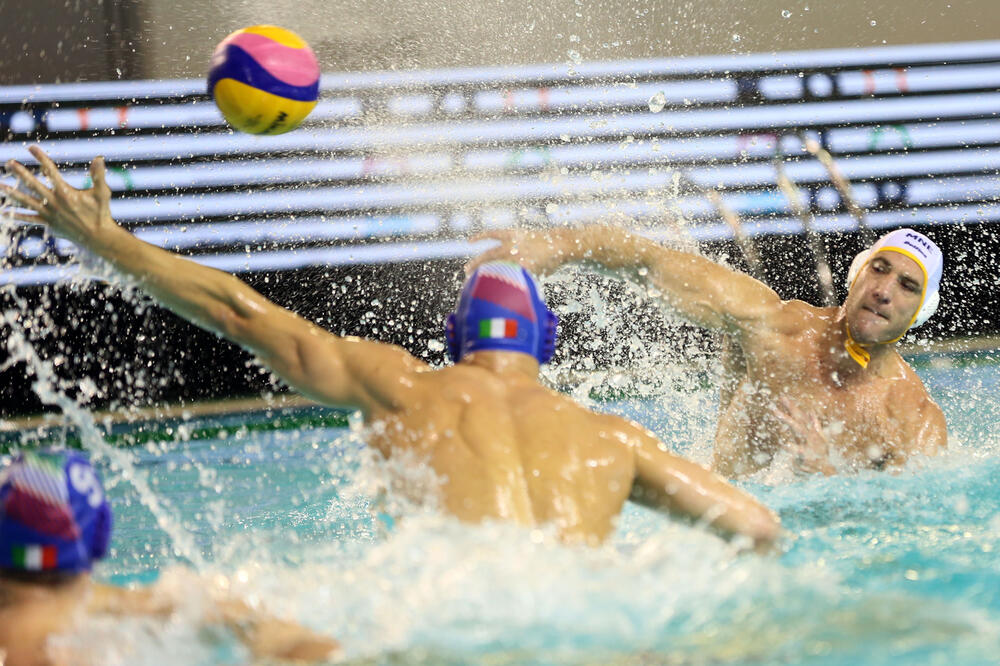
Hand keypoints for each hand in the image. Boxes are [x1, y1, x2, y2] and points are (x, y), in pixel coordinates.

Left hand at [1, 145, 117, 246]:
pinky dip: (18, 216)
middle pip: (33, 185)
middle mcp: (54, 202)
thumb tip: (99, 158)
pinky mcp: (48, 224)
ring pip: (26, 202)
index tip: (31, 148)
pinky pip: (30, 219)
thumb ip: (98, 176)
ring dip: (12, 193)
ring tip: (1, 186)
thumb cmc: (101, 214)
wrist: (98, 238)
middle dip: (20, 173)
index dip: (40, 158)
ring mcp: (49, 214)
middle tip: (9, 163)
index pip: (50, 171)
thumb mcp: (102, 193)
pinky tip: (5, 213)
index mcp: (65, 192)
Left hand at [465, 228, 571, 275]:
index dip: (480, 237)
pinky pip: (511, 277)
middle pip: (488, 255)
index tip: (469, 241)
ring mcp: (517, 257)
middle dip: (476, 263)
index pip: (491, 234)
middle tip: (466, 270)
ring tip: (477, 281)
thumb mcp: (528, 238)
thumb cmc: (547, 242)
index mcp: (512, 234)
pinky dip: (505, 283)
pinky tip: (497, 290)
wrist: (561, 242)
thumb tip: (507, 256)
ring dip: (486, 275)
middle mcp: (512, 245)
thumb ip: (516, 246)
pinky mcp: (524, 268)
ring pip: (497, 267)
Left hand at [772, 396, 834, 474]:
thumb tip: (811, 412)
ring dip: (789, 422)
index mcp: (811, 432)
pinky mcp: (805, 458)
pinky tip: (785, 443)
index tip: (782, 397)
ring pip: (798, 432)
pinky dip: (792, 448)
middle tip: (774, 409)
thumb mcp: (821, 438)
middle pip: (797, 423)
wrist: (826, 471)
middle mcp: (809, 437)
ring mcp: (808, 446)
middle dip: (786, 414)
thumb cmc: (821, 453)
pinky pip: (798, 451)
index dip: (791, 407)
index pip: (800, 417)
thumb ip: (815, 425)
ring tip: (776, 413)